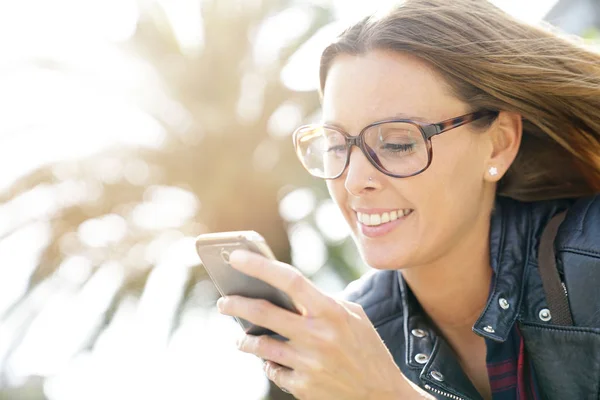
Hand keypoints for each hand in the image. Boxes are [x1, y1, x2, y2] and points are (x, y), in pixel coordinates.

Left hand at [216, 250, 424, 399]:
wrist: (382, 394)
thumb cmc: (367, 348)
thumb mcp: (354, 316)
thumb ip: (323, 301)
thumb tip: (287, 292)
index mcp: (332, 312)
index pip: (289, 280)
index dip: (259, 265)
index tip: (236, 256)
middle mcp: (318, 336)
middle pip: (263, 313)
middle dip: (235, 304)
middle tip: (223, 301)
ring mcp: (309, 363)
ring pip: (260, 346)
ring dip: (244, 339)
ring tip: (240, 336)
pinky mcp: (304, 387)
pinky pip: (273, 370)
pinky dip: (267, 363)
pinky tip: (267, 359)